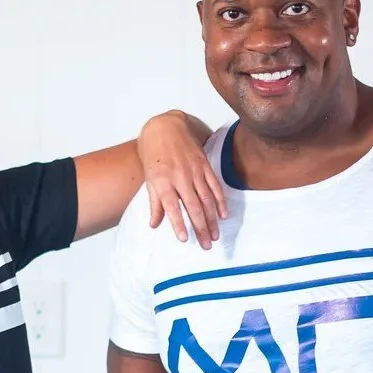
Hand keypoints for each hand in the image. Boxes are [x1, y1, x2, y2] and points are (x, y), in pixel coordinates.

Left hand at [137, 110, 224, 247]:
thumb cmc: (153, 153)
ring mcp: (194, 171)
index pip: (172, 207)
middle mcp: (180, 177)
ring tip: (215, 236)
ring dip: (212, 219)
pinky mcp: (204, 165)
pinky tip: (223, 215)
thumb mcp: (148, 178)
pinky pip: (214, 186)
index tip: (184, 238)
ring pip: (206, 199)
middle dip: (200, 228)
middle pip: (193, 207)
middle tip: (206, 245)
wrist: (165, 127)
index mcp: (163, 181)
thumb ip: (154, 202)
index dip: (178, 223)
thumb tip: (155, 224)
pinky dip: (220, 201)